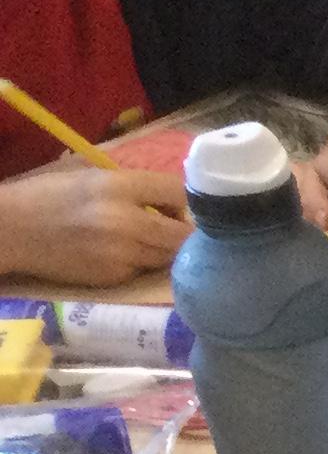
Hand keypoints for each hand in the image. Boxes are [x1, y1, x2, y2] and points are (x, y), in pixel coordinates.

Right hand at [0, 163, 188, 283]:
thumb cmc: (49, 197)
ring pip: (170, 256)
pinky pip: (145, 270)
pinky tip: (121, 255)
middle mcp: (125, 220)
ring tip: (146, 240)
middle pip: (184, 233)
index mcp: (117, 186)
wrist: (11, 230)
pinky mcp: (114, 276)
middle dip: (184, 232)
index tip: (174, 205)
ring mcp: (121, 253)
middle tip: (172, 229)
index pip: (178, 192)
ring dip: (167, 250)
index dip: (184, 201)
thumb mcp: (90, 177)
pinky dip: (142, 264)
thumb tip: (177, 201)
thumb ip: (134, 187)